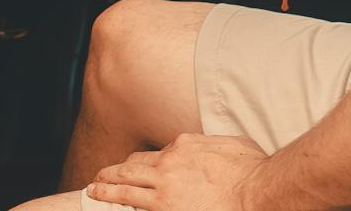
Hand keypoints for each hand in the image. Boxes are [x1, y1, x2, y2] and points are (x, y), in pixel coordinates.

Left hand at [87, 134, 266, 210]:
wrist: (256, 190)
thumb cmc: (252, 170)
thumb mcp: (234, 144)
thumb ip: (214, 145)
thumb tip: (211, 147)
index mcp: (184, 146)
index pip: (155, 154)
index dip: (143, 163)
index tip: (140, 169)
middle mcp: (169, 162)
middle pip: (133, 165)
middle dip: (115, 170)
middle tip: (102, 176)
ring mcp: (164, 185)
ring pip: (126, 182)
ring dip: (106, 185)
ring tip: (94, 189)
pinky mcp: (163, 206)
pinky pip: (131, 203)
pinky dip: (115, 201)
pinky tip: (105, 203)